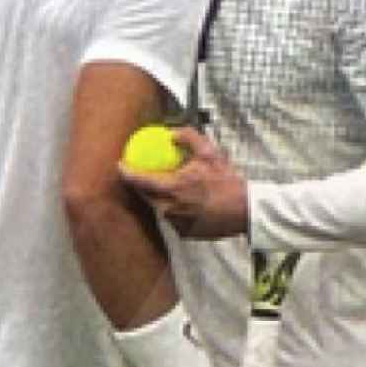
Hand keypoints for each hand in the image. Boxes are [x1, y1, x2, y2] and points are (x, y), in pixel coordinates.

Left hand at [119, 125, 249, 238]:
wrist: (245, 210)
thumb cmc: (227, 181)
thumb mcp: (209, 153)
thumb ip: (187, 137)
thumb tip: (170, 132)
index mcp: (172, 187)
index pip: (139, 181)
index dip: (126, 172)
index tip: (120, 165)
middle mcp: (169, 208)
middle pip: (146, 197)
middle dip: (143, 186)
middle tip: (144, 176)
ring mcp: (175, 223)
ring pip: (160, 209)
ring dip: (162, 199)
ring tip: (171, 189)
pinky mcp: (183, 233)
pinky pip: (173, 219)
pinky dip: (176, 210)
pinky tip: (186, 203)